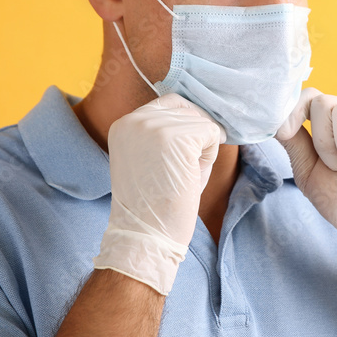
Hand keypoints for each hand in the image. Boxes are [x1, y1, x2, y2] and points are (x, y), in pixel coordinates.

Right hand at [92, 93, 225, 294]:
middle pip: (188, 109)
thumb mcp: (152, 156)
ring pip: (202, 121)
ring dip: (204, 147)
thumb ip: (169, 130)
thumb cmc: (156, 202)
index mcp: (124, 124)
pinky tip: (193, 174)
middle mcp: (135, 120)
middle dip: (197, 136)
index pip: (170, 102)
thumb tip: (204, 112)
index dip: (188, 122)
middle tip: (185, 168)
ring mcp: (154, 127)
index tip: (189, 148)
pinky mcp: (176, 138)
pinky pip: (212, 132)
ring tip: (185, 173)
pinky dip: (211, 155)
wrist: (146, 234)